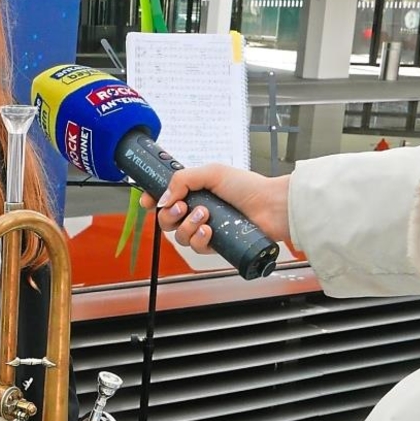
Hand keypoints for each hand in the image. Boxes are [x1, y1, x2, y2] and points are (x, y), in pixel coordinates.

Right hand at [140, 164, 290, 253]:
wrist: (272, 207)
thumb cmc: (248, 187)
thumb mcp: (211, 173)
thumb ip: (181, 180)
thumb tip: (162, 198)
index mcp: (195, 191)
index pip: (165, 198)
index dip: (153, 200)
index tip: (148, 201)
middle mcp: (197, 210)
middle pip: (166, 220)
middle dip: (168, 215)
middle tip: (183, 207)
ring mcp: (206, 229)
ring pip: (179, 235)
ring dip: (187, 225)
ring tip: (205, 216)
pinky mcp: (215, 245)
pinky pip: (195, 247)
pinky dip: (199, 239)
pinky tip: (210, 231)